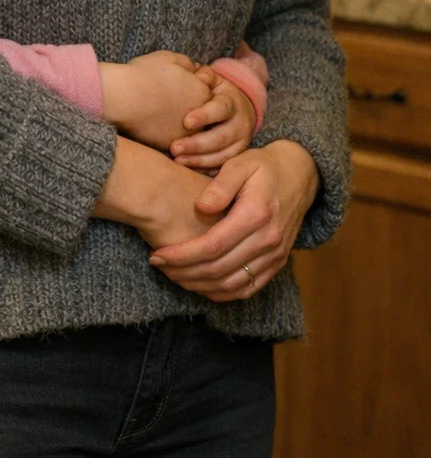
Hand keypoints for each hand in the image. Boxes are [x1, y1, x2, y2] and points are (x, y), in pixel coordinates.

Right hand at [100, 51, 215, 150]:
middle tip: (168, 99)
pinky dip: (168, 135)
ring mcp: (187, 133)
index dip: (191, 87)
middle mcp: (201, 116)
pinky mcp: (171, 145)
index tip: (175, 85)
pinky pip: (175, 142)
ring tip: (160, 112)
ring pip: (190, 130)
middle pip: (201, 113)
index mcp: (203, 92)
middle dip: (189, 107)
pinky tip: (154, 125)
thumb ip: (188, 63)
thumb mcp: (169, 58)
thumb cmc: (144, 75)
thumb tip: (193, 69)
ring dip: (180, 123)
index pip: (206, 93)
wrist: (123, 98)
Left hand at [146, 140, 319, 301]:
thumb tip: (200, 207)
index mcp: (256, 215)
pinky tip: (199, 284)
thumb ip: (219, 186)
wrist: (300, 175)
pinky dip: (221, 293)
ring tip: (172, 274)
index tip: (157, 255)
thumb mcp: (240, 163)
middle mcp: (268, 241)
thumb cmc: (263, 167)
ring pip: (231, 285)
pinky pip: (247, 289)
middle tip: (158, 265)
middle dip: (183, 272)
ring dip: (198, 285)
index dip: (181, 255)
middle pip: (218, 270)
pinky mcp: (278, 264)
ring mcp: (275, 256)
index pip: (212, 247)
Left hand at [171, 78, 255, 167]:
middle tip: (174, 147)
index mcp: (232, 103)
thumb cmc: (214, 94)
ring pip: (222, 155)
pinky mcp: (236, 157)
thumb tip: (200, 74)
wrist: (237, 110)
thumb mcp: (213, 81)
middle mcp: (240, 124)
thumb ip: (205, 75)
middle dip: (197, 144)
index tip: (186, 122)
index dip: (205, 115)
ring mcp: (240, 143)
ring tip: (178, 159)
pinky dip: (205, 169)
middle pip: (221, 137)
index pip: (221, 108)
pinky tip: (187, 168)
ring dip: (199, 160)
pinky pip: (222, 167)